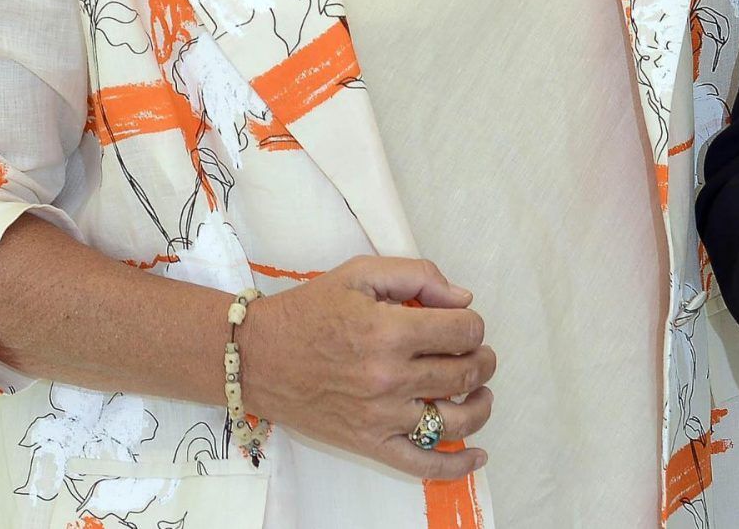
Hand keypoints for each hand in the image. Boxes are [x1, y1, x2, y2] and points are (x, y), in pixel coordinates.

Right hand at [236, 255, 497, 480]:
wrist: (257, 357)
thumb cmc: (309, 311)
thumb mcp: (361, 274)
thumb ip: (417, 276)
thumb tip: (463, 301)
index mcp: (389, 331)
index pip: (464, 331)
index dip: (472, 324)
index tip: (462, 323)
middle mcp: (389, 378)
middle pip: (466, 373)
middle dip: (482, 359)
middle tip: (475, 352)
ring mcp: (381, 416)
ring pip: (456, 419)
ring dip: (481, 404)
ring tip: (478, 391)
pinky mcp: (369, 443)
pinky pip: (423, 464)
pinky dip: (457, 465)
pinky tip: (477, 454)